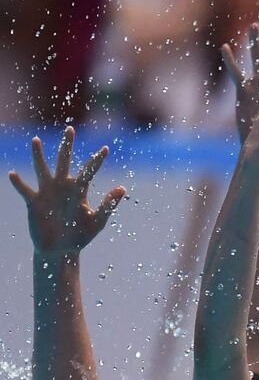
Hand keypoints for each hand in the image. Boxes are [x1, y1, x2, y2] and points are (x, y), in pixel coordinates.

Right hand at [9, 126, 124, 255]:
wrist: (60, 249)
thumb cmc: (80, 234)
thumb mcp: (97, 221)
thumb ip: (108, 205)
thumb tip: (123, 188)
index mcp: (78, 190)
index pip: (89, 171)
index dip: (97, 160)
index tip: (106, 148)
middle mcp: (62, 186)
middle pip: (64, 161)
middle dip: (67, 146)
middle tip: (71, 129)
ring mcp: (47, 192)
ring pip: (42, 169)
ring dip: (39, 155)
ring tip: (37, 140)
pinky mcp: (33, 202)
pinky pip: (25, 190)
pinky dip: (19, 183)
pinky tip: (14, 174)